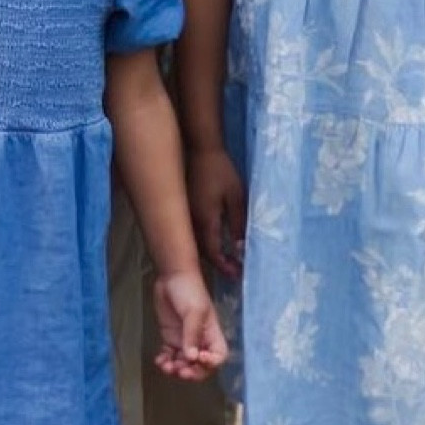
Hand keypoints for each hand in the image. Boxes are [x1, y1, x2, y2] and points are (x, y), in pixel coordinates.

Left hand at [151, 270, 228, 379]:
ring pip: (184, 364)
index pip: (218, 356)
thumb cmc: (189, 290)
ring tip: (166, 366)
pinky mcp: (171, 338)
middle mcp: (200, 340)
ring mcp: (184, 340)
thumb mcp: (194, 311)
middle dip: (191, 372)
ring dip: (176, 369)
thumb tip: (192, 358)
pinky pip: (170, 356)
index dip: (211, 364)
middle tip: (180, 372)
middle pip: (200, 366)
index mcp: (212, 334)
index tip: (198, 359)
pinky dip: (165, 362)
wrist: (171, 276)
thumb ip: (192, 335)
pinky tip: (159, 361)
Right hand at [186, 146, 246, 278]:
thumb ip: (238, 224)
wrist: (200, 152)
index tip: (238, 273)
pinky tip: (213, 244)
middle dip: (217, 265)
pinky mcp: (184, 211)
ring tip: (226, 260)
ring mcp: (185, 217)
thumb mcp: (236, 197)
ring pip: (194, 246)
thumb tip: (241, 248)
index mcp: (205, 221)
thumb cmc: (220, 172)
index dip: (225, 266)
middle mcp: (191, 223)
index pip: (213, 253)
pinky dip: (202, 245)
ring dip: (209, 256)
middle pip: (201, 254)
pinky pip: (191, 236)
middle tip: (235, 270)